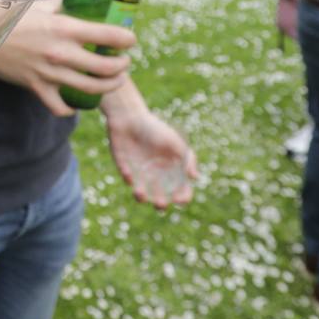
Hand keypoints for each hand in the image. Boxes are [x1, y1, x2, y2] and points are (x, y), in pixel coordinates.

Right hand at [0, 0, 132, 116]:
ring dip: (109, 86)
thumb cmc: (8, 13)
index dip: (126, 39)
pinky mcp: (36, 87)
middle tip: (124, 63)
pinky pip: (60, 107)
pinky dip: (71, 107)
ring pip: (91, 89)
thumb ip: (63, 5)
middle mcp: (61, 53)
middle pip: (106, 67)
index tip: (130, 40)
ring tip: (113, 81)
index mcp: (64, 28)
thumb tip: (79, 4)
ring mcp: (49, 73)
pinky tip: (77, 101)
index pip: (109, 35)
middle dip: (122, 66)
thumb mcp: (40, 3)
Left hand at [102, 87, 198, 209]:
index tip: (179, 199)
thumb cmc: (155, 128)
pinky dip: (127, 178)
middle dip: (161, 203)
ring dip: (141, 197)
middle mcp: (156, 173)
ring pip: (141, 192)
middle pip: (160, 196)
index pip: (180, 188)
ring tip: (140, 193)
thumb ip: (186, 159)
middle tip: (160, 204)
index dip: (182, 196)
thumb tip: (195, 178)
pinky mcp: (124, 166)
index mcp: (171, 168)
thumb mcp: (174, 142)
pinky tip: (128, 175)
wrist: (129, 114)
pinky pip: (126, 177)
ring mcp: (139, 171)